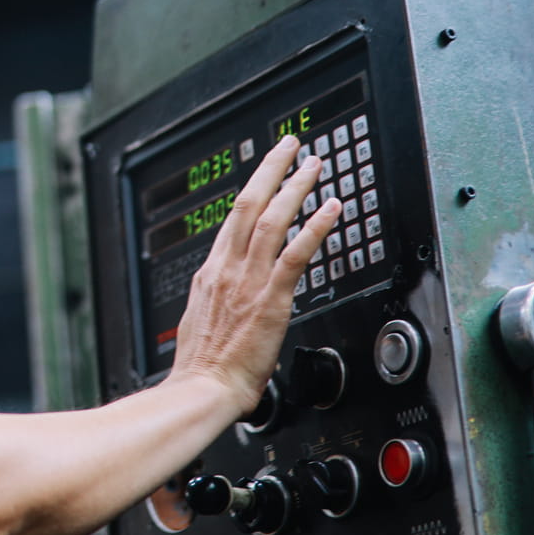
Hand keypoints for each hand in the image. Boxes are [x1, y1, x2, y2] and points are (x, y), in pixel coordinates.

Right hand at [168, 136, 339, 418]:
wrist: (202, 388)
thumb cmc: (203, 367)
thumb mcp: (202, 321)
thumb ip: (219, 301)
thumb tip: (227, 298)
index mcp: (211, 273)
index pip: (233, 220)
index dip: (253, 191)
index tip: (268, 173)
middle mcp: (228, 268)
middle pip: (249, 204)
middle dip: (271, 169)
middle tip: (291, 146)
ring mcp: (248, 280)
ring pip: (273, 219)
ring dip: (296, 187)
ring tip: (314, 166)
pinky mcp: (270, 298)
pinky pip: (296, 253)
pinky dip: (314, 227)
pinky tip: (331, 210)